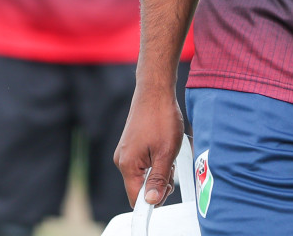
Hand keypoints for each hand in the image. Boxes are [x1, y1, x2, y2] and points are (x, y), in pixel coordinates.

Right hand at [115, 81, 183, 207]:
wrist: (155, 91)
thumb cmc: (161, 118)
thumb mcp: (165, 153)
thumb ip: (157, 180)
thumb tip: (151, 201)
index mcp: (127, 165)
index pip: (136, 198)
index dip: (152, 201)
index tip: (166, 192)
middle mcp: (122, 160)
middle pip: (140, 187)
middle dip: (158, 182)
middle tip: (170, 165)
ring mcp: (126, 152)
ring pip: (144, 174)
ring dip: (159, 169)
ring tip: (168, 151)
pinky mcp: (131, 145)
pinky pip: (144, 162)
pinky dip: (156, 159)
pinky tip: (164, 146)